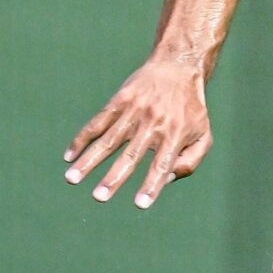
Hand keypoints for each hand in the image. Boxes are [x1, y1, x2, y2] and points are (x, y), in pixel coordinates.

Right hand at [65, 55, 212, 208]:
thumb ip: (189, 162)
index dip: (152, 185)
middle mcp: (154, 124)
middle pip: (131, 155)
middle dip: (114, 178)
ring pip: (108, 140)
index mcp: (175, 134)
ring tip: (71, 179)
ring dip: (88, 161)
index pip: (162, 164)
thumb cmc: (191, 109)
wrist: (177, 68)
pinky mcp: (120, 101)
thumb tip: (164, 181)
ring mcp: (135, 111)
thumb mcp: (203, 134)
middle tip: (99, 197)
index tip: (140, 204)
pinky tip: (69, 156)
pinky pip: (98, 122)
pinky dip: (82, 139)